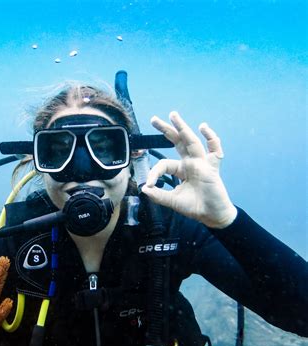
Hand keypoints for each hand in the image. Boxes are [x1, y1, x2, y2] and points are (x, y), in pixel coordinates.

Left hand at [142, 111, 236, 227]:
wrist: (212, 216)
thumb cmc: (195, 207)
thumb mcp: (172, 201)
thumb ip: (159, 195)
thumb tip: (144, 189)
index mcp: (180, 169)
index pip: (164, 163)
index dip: (154, 172)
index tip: (148, 184)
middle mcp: (191, 163)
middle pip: (177, 142)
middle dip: (166, 130)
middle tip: (153, 119)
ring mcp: (202, 163)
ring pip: (191, 141)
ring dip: (182, 127)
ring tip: (173, 115)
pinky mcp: (212, 168)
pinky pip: (215, 150)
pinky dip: (211, 138)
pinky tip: (203, 127)